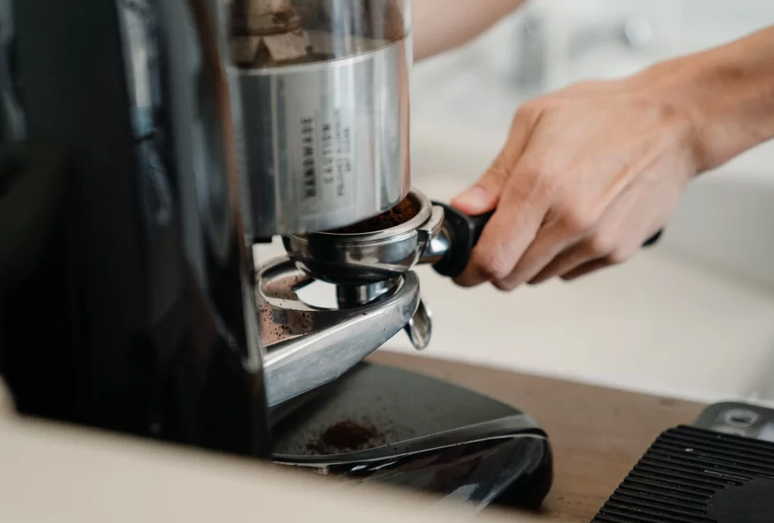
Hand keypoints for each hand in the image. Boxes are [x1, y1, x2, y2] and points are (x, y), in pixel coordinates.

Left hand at [451, 68, 701, 289]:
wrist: (673, 122)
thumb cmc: (605, 114)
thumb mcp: (534, 121)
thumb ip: (495, 174)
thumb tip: (464, 208)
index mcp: (540, 184)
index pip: (492, 257)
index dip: (469, 270)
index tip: (463, 269)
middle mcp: (570, 220)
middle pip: (510, 276)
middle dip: (495, 263)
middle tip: (499, 237)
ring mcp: (597, 240)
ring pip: (539, 277)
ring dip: (528, 260)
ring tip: (543, 219)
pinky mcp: (618, 251)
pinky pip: (570, 272)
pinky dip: (560, 257)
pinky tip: (571, 222)